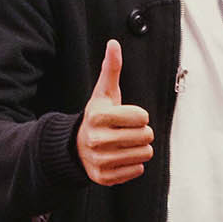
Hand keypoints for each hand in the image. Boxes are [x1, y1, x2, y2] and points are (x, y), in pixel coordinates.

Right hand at [75, 40, 153, 186]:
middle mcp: (96, 140)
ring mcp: (99, 161)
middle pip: (146, 136)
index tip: (126, 116)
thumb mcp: (103, 93)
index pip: (143, 117)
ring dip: (140, 148)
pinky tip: (120, 157)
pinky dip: (133, 164)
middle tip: (126, 131)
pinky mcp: (104, 177)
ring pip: (144, 154)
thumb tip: (114, 43)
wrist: (76, 146)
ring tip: (125, 143)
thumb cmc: (97, 116)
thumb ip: (111, 68)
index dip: (139, 116)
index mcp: (98, 117)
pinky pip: (137, 170)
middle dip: (142, 132)